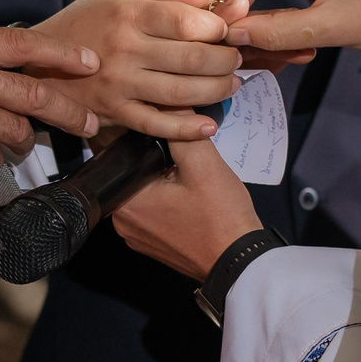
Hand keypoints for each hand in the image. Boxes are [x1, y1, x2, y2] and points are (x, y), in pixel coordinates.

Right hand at [34, 0, 243, 137]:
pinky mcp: (115, 113)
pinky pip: (157, 125)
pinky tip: (209, 124)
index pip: (187, 21)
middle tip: (237, 58)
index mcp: (127, 14)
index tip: (227, 29)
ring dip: (217, 90)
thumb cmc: (84, 21)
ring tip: (232, 83)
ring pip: (181, 92)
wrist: (38, 62)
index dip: (218, 27)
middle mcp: (125, 50)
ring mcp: (120, 85)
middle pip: (191, 58)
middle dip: (226, 59)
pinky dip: (187, 128)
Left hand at [110, 136, 263, 280]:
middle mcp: (121, 221)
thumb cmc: (221, 217)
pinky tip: (189, 199)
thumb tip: (170, 99)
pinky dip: (168, 201)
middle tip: (188, 161)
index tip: (172, 139)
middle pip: (135, 173)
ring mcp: (135, 236)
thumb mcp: (204, 164)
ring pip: (145, 191)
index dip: (148, 138)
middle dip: (158, 161)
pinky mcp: (150, 244)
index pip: (125, 153)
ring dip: (164, 181)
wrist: (239, 262)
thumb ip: (182, 127)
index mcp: (123, 199)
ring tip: (190, 179)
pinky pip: (153, 211)